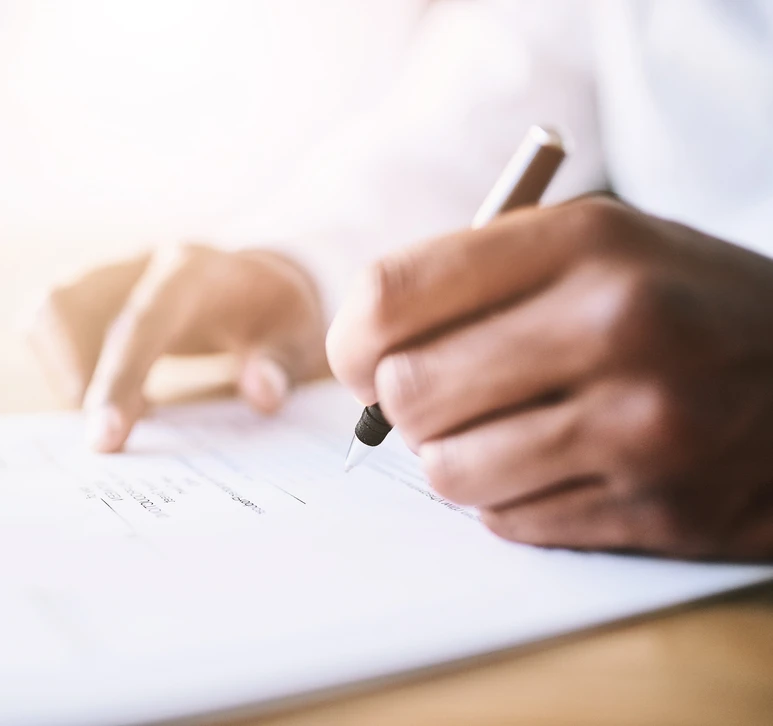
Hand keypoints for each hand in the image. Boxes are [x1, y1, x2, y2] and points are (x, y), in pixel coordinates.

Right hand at [26, 244, 326, 451]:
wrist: (252, 280)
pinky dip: (59, 365)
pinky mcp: (88, 287)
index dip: (118, 377)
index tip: (102, 439)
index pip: (143, 318)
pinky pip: (43, 322)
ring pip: (48, 313)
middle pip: (69, 308)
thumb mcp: (299, 335)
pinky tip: (107, 391)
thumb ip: (282, 362)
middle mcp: (141, 262)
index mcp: (194, 271)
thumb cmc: (272, 313)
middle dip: (80, 380)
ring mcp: (108, 270)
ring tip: (115, 410)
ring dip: (65, 373)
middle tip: (116, 432)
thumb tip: (259, 393)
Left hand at [327, 197, 772, 558]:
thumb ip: (472, 278)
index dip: (353, 337)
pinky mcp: (658, 510)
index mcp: (584, 241)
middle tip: (439, 393)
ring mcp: (642, 427)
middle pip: (407, 390)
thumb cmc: (679, 304)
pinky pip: (509, 520)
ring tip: (503, 430)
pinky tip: (560, 462)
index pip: (392, 295)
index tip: (361, 356)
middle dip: (404, 401)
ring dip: (456, 457)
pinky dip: (511, 497)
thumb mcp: (593, 245)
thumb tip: (357, 348)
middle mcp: (615, 326)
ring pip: (448, 471)